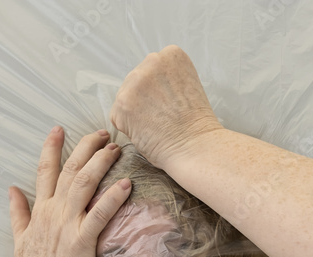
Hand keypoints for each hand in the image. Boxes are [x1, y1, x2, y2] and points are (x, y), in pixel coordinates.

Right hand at [8, 127, 131, 256]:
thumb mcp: (20, 240)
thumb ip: (18, 213)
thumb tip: (11, 190)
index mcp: (40, 212)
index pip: (44, 171)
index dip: (51, 147)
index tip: (59, 129)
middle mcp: (53, 214)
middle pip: (70, 171)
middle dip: (85, 147)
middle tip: (102, 132)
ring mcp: (67, 226)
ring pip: (84, 185)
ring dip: (100, 163)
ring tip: (115, 148)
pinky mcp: (82, 242)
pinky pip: (99, 214)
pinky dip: (113, 197)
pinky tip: (126, 183)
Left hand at [110, 45, 223, 169]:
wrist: (196, 147)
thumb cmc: (196, 124)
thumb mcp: (188, 84)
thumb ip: (166, 78)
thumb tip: (147, 87)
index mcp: (172, 54)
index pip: (153, 68)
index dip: (160, 89)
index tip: (172, 102)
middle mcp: (152, 60)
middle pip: (136, 80)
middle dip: (144, 99)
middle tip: (163, 116)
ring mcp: (135, 81)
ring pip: (125, 97)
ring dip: (134, 112)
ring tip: (156, 124)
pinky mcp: (122, 103)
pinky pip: (117, 116)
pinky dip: (128, 127)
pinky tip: (147, 131)